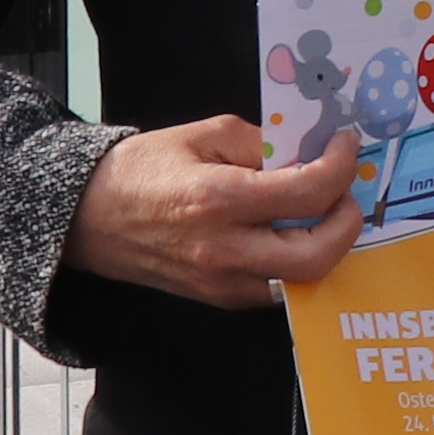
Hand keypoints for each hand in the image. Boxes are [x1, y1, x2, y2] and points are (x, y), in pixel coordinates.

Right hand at [71, 118, 369, 308]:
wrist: (86, 218)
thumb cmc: (141, 169)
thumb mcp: (203, 134)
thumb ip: (260, 142)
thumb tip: (307, 152)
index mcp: (220, 199)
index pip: (308, 193)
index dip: (341, 167)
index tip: (345, 146)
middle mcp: (226, 250)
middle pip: (319, 255)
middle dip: (347, 221)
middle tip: (344, 190)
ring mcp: (223, 283)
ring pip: (304, 280)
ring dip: (327, 245)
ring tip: (323, 211)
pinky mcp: (220, 299)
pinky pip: (278, 288)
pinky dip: (298, 262)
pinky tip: (294, 232)